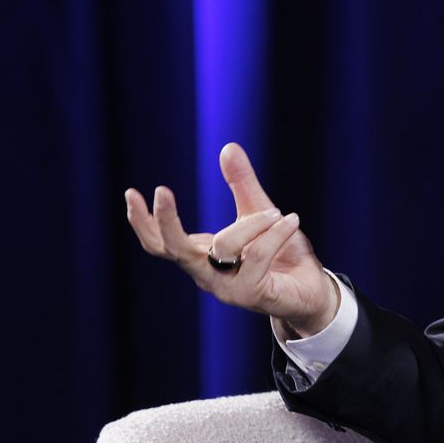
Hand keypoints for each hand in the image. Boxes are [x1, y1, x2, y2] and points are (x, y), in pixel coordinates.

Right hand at [122, 143, 339, 336]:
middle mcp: (207, 275)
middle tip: (161, 190)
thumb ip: (243, 185)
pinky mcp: (252, 295)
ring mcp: (227, 289)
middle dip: (165, 221)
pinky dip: (273, 235)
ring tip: (277, 213)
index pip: (160, 244)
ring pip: (223, 248)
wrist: (312, 291)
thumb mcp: (260, 212)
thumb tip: (227, 147)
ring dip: (251, 224)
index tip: (131, 193)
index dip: (143, 222)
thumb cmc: (282, 254)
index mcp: (201, 256)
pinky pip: (256, 258)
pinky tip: (290, 221)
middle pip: (174, 250)